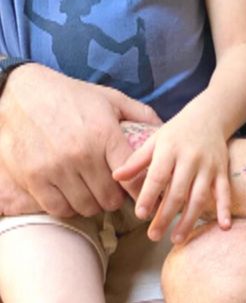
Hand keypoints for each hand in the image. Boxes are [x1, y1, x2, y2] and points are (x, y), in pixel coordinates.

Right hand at [0, 63, 160, 216]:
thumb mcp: (110, 98)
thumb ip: (140, 114)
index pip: (133, 178)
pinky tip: (72, 195)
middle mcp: (82, 154)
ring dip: (93, 204)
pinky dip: (69, 207)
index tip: (145, 196)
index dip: (142, 191)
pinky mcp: (34, 179)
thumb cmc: (71, 96)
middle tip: (115, 192)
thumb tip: (164, 129)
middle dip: (116, 198)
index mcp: (105, 134)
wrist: (24, 94)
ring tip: (93, 192)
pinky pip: (59, 208)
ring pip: (86, 207)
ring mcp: (56, 169)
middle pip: (110, 198)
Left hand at [113, 102, 229, 243]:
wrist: (209, 116)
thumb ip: (136, 161)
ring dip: (189, 219)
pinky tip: (223, 226)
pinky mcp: (222, 170)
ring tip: (177, 239)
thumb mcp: (155, 140)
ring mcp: (208, 165)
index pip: (158, 175)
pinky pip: (224, 191)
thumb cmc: (177, 132)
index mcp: (170, 149)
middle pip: (178, 191)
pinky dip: (225, 208)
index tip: (140, 214)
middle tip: (153, 236)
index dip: (149, 195)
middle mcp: (191, 158)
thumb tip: (115, 177)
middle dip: (166, 216)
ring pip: (200, 196)